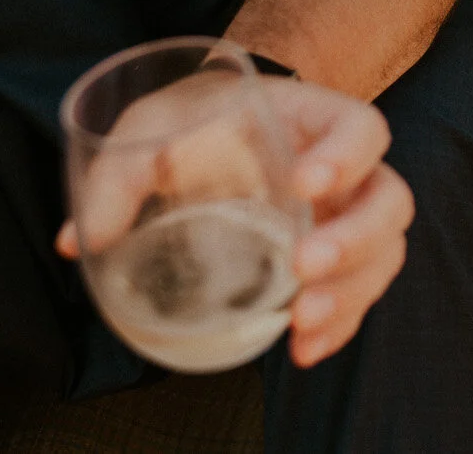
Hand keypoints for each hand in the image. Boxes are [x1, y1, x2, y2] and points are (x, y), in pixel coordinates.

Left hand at [59, 75, 414, 366]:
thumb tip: (83, 241)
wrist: (215, 132)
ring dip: (351, 292)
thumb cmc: (195, 121)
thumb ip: (120, 173)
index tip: (306, 183)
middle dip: (355, 239)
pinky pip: (358, 294)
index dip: (346, 156)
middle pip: (389, 201)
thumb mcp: (156, 123)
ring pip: (384, 253)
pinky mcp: (335, 261)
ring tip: (302, 323)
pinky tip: (304, 351)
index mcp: (318, 120)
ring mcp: (347, 218)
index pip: (362, 129)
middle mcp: (349, 171)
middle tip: (305, 264)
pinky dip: (339, 326)